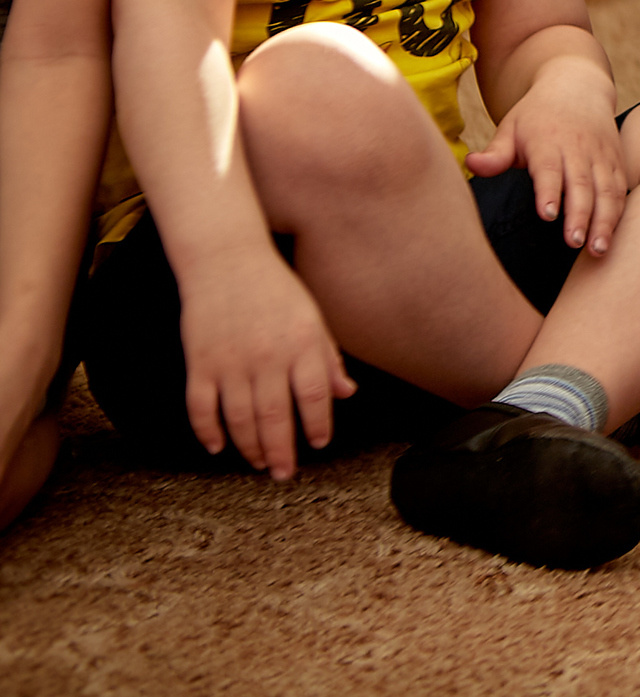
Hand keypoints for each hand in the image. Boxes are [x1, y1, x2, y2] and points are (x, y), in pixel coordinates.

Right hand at [176, 245, 356, 477]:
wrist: (226, 260)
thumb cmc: (276, 290)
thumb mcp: (313, 317)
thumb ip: (327, 358)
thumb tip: (347, 393)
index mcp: (302, 344)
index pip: (314, 397)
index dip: (317, 425)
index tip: (317, 444)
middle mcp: (268, 356)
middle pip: (275, 417)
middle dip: (282, 451)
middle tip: (285, 474)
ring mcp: (230, 362)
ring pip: (239, 419)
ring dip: (250, 447)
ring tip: (260, 463)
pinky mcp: (199, 363)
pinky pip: (202, 408)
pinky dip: (209, 432)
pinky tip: (219, 446)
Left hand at [466, 85, 627, 254]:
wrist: (577, 86)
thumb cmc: (537, 114)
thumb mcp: (512, 127)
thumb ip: (495, 153)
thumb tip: (471, 164)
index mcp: (547, 141)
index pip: (549, 169)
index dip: (550, 192)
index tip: (549, 215)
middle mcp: (577, 148)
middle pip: (581, 184)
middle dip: (580, 214)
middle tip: (575, 242)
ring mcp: (601, 155)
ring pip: (606, 189)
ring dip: (605, 220)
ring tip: (598, 248)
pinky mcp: (616, 160)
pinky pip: (621, 188)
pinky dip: (619, 212)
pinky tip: (612, 235)